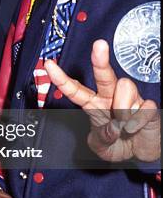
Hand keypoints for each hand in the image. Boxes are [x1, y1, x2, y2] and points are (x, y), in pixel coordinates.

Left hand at [44, 39, 159, 161]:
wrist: (141, 153)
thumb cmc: (117, 145)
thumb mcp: (101, 147)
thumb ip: (103, 137)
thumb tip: (114, 125)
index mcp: (93, 104)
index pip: (75, 89)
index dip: (61, 78)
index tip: (48, 64)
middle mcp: (111, 96)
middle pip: (103, 75)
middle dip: (100, 59)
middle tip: (99, 44)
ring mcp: (130, 99)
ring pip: (124, 86)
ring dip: (123, 108)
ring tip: (124, 125)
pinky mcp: (148, 106)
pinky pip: (144, 106)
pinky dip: (138, 121)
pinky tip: (136, 128)